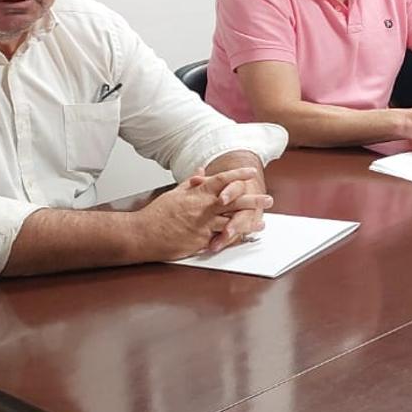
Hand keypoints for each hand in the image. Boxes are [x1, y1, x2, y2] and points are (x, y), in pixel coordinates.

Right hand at [136, 166, 272, 260]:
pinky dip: (233, 238)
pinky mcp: (201, 241)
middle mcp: (203, 207)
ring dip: (248, 222)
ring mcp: (203, 224)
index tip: (251, 173)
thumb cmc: (157, 214)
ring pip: (232, 221)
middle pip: (234, 201)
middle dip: (253, 199)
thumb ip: (192, 182)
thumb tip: (202, 170)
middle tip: (269, 199)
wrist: (142, 234)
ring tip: (261, 223)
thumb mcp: (175, 193)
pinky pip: (220, 238)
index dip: (238, 175)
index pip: (222, 180)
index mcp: (197, 193)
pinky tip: (244, 238)